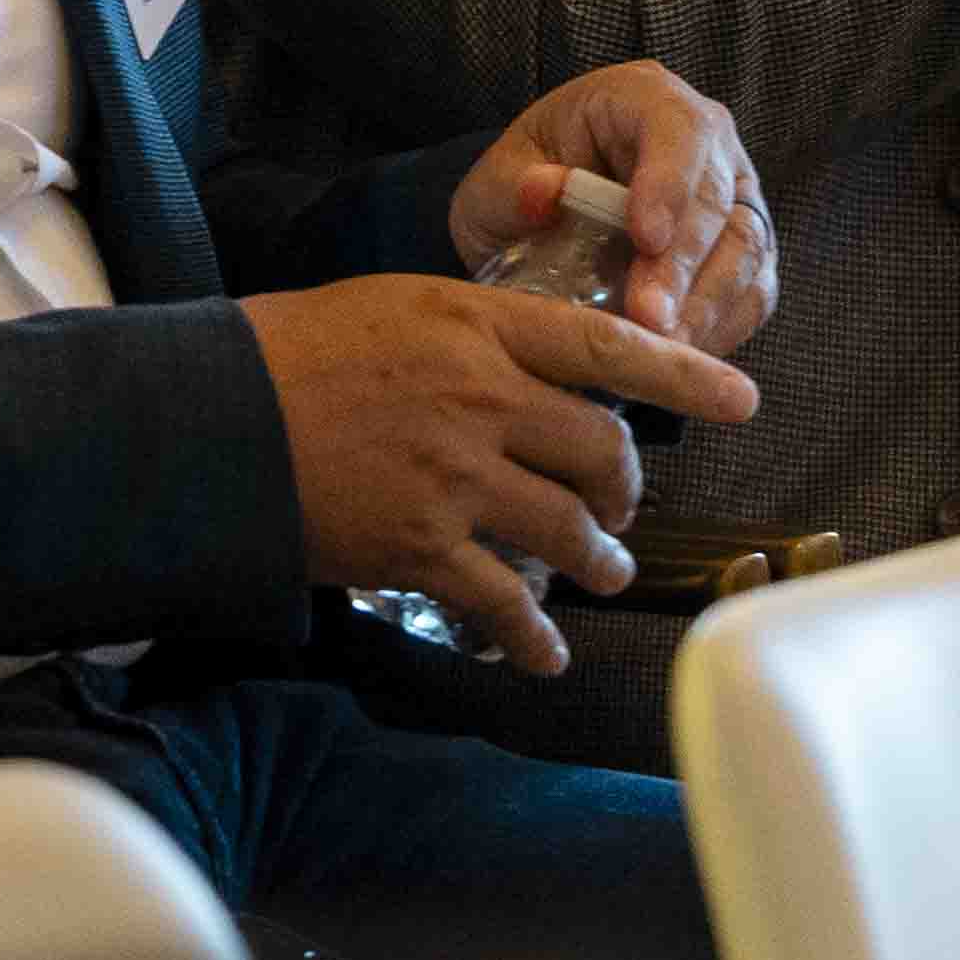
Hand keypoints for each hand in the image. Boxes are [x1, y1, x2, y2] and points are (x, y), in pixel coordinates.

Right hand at [243, 274, 756, 676]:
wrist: (215, 415)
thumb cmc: (297, 351)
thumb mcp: (401, 305)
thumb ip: (480, 333)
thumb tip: (537, 367)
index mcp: (478, 326)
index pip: (607, 347)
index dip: (687, 374)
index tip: (744, 398)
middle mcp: (479, 399)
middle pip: (603, 451)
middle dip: (627, 489)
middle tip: (621, 506)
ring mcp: (454, 478)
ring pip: (571, 530)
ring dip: (601, 560)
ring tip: (605, 570)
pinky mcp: (420, 549)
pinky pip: (506, 604)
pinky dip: (536, 636)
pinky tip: (545, 654)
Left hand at [461, 64, 775, 354]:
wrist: (537, 223)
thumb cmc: (521, 188)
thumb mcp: (498, 178)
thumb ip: (516, 185)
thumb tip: (542, 193)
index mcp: (644, 99)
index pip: (679, 130)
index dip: (669, 183)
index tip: (645, 238)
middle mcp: (706, 143)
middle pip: (719, 199)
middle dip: (683, 264)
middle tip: (648, 318)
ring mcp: (734, 198)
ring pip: (746, 250)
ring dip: (706, 305)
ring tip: (662, 349)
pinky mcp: (743, 256)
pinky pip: (753, 293)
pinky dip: (721, 327)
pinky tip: (679, 355)